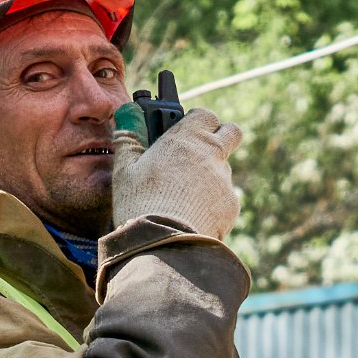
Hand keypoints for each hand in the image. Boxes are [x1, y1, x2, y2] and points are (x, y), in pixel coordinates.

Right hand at [109, 109, 244, 242]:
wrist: (164, 243)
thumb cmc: (141, 203)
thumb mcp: (125, 169)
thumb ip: (128, 138)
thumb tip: (126, 113)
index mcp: (185, 139)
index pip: (205, 114)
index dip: (197, 121)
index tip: (186, 132)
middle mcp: (211, 154)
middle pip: (232, 132)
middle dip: (222, 137)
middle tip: (200, 153)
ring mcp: (225, 180)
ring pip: (225, 169)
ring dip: (212, 176)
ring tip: (186, 196)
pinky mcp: (232, 205)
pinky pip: (225, 198)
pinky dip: (213, 204)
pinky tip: (192, 216)